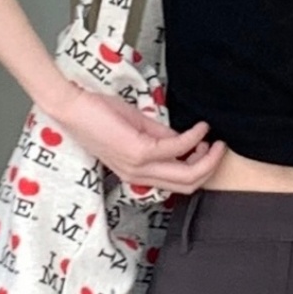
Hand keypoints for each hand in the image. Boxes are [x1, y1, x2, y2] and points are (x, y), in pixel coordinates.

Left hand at [38, 80, 227, 191]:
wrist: (72, 108)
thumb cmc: (98, 114)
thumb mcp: (135, 129)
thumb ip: (160, 138)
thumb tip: (184, 140)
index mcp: (136, 174)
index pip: (176, 185)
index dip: (199, 171)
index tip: (207, 150)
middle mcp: (139, 176)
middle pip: (187, 185)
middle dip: (209, 168)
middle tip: (220, 148)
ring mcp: (139, 166)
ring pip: (186, 174)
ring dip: (207, 158)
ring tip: (214, 140)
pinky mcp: (139, 151)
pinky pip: (177, 148)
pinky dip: (194, 137)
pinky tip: (200, 127)